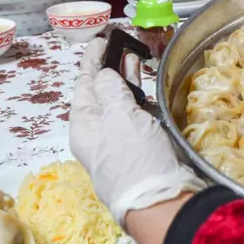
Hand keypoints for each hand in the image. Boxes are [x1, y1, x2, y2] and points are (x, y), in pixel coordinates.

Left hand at [70, 38, 204, 227]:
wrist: (158, 201)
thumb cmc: (133, 157)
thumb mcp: (118, 117)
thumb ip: (111, 90)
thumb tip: (105, 75)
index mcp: (84, 125)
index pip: (84, 84)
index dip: (92, 61)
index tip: (100, 41)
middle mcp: (99, 132)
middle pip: (101, 93)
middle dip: (110, 68)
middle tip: (120, 46)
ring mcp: (120, 141)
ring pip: (119, 104)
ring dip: (126, 81)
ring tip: (135, 60)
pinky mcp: (141, 147)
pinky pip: (136, 117)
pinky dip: (140, 100)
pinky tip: (147, 90)